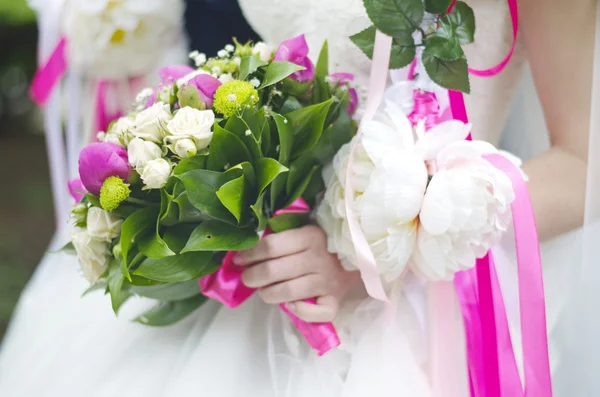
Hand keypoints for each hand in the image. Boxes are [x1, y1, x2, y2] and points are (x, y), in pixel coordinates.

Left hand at [236, 225, 360, 322]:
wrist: (359, 256)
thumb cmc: (323, 245)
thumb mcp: (304, 232)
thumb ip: (281, 240)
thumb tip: (246, 252)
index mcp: (309, 236)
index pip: (270, 246)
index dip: (249, 254)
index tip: (239, 260)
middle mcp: (318, 258)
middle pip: (273, 270)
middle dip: (253, 276)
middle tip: (248, 278)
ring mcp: (327, 281)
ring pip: (287, 292)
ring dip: (268, 294)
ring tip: (264, 291)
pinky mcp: (334, 301)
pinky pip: (313, 313)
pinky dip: (298, 311)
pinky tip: (291, 305)